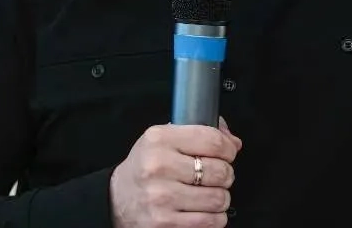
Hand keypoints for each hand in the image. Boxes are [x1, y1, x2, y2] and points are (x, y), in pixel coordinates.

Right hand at [109, 118, 241, 227]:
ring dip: (221, 197)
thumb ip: (198, 133)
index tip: (228, 152)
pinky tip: (204, 209)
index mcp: (159, 139)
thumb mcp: (163, 139)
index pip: (212, 140)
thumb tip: (233, 141)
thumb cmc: (146, 167)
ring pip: (218, 198)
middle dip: (226, 174)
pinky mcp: (165, 223)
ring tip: (209, 193)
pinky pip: (210, 221)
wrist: (117, 199)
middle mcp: (159, 166)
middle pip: (219, 170)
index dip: (228, 148)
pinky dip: (215, 217)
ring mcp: (161, 197)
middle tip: (218, 175)